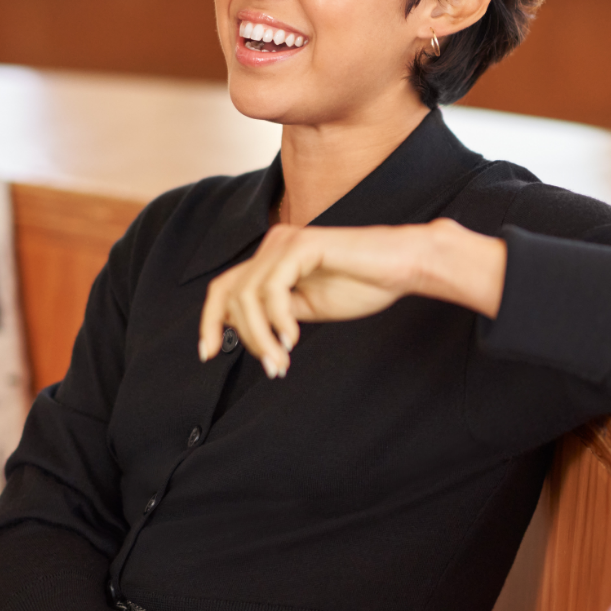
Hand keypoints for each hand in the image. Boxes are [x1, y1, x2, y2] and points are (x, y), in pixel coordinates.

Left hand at [197, 218, 506, 376]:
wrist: (403, 266)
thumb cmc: (362, 285)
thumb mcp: (307, 307)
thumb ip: (274, 313)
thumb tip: (242, 331)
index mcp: (271, 258)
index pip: (224, 288)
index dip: (208, 321)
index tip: (208, 355)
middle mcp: (273, 244)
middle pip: (230, 295)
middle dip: (245, 338)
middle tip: (273, 368)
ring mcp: (286, 242)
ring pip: (248, 296)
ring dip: (261, 336)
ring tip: (282, 362)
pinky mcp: (303, 245)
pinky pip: (273, 289)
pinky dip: (278, 319)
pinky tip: (294, 338)